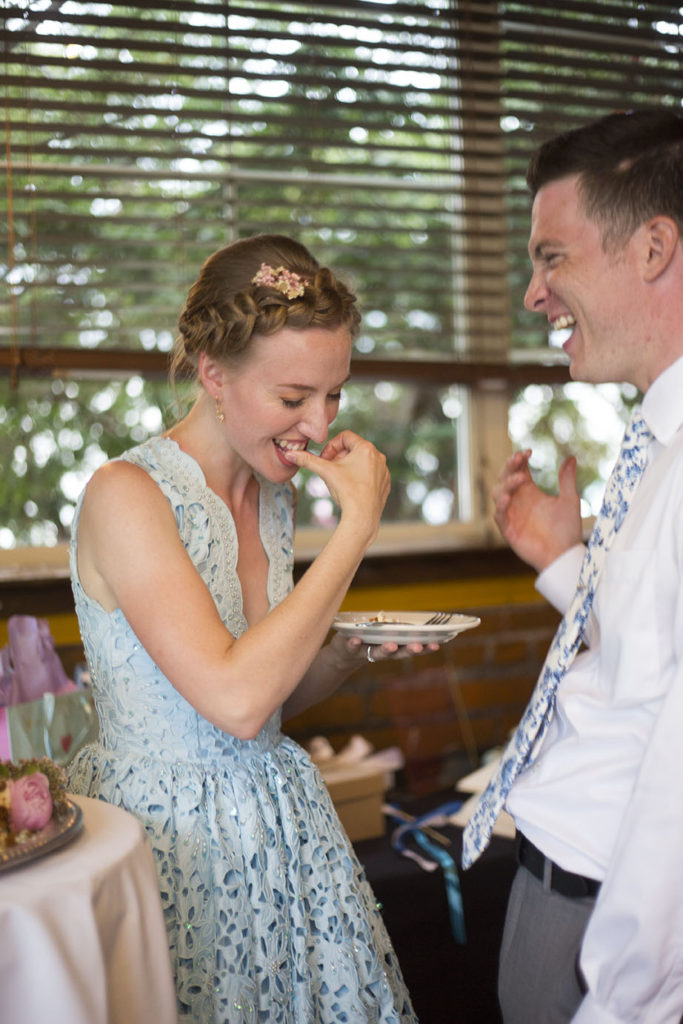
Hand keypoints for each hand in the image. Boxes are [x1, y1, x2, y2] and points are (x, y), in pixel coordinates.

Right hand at [286, 431, 389, 542]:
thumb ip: (308, 460)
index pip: (345, 436)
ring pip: (362, 462)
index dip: (331, 446)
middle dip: (339, 458)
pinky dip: (360, 478)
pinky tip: (352, 489)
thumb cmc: (346, 492)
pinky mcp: (385, 482)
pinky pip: (371, 474)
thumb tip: (289, 454)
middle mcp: (378, 456)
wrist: (362, 517)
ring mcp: (384, 470)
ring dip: (349, 467)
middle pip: (353, 449)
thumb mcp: (325, 472)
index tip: (326, 460)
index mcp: (366, 448)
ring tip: (341, 480)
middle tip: (330, 470)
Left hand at [333, 632, 440, 664]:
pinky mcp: (348, 648)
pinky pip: (351, 647)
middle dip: (408, 650)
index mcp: (393, 647)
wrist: (341, 656)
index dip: (424, 648)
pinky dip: (353, 644)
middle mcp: (381, 652)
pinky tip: (355, 640)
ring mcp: (365, 651)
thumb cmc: (368, 640)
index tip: (437, 644)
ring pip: (376, 653)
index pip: (411, 648)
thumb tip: (419, 616)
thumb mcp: (383, 633)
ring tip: (391, 645)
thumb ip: (397, 628)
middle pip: (397, 653)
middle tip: (418, 646)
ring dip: (385, 650)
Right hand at [493, 450, 581, 572]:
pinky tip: (507, 499)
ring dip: (507, 484)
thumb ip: (567, 480)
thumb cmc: (567, 529)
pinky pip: (499, 516)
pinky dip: (501, 506)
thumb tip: (571, 457)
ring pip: (498, 493)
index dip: (519, 459)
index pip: (518, 470)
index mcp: (529, 492)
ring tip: (520, 479)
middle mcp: (517, 501)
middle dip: (509, 467)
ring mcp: (511, 514)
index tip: (528, 452)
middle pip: (504, 478)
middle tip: (519, 459)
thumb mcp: (569, 501)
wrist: (564, 555)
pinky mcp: (509, 530)